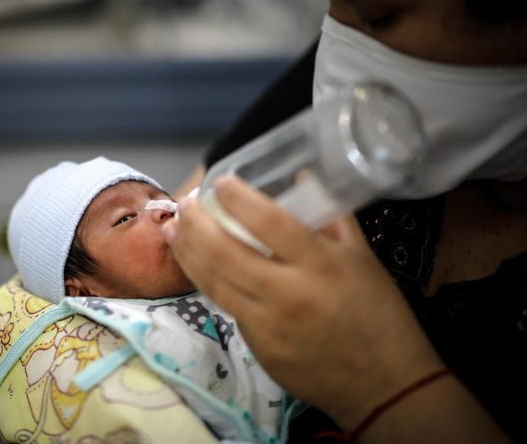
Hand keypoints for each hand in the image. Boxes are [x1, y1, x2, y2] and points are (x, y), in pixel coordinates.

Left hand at [162, 175, 443, 428]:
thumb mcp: (362, 258)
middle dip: (196, 223)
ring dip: (187, 253)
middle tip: (185, 204)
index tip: (221, 181)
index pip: (269, 222)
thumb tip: (304, 175)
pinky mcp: (256, 348)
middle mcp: (287, 294)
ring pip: (212, 283)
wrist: (384, 385)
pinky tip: (200, 266)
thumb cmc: (379, 314)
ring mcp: (267, 325)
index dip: (239, 198)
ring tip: (174, 229)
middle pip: (224, 252)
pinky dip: (210, 283)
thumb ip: (332, 215)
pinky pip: (227, 308)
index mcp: (319, 265)